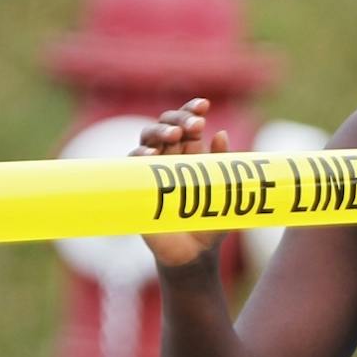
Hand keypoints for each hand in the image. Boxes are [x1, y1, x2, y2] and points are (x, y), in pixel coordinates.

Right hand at [131, 98, 229, 270]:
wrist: (196, 251)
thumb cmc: (211, 217)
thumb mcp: (224, 188)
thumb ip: (223, 162)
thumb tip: (221, 134)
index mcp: (190, 153)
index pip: (186, 123)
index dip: (192, 110)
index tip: (205, 105)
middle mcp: (169, 157)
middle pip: (165, 126)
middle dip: (178, 119)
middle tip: (195, 123)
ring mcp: (151, 171)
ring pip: (147, 140)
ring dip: (159, 132)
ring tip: (176, 134)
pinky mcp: (138, 187)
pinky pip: (132, 166)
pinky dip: (140, 157)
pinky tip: (152, 154)